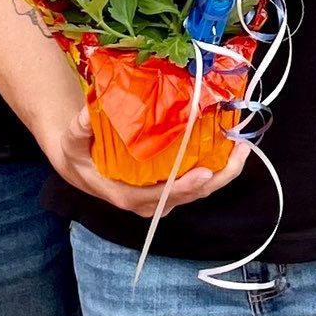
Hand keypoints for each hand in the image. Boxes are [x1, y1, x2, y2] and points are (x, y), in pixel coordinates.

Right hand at [51, 104, 250, 219]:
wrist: (78, 165)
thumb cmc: (77, 155)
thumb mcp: (73, 141)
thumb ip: (80, 128)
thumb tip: (88, 113)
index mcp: (128, 195)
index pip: (162, 196)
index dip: (185, 187)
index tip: (204, 173)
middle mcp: (149, 203)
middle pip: (190, 196)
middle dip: (218, 177)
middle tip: (240, 151)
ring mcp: (160, 199)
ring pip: (197, 193)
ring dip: (222, 173)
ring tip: (242, 147)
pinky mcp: (167, 190)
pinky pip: (194, 184)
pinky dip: (214, 169)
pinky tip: (228, 148)